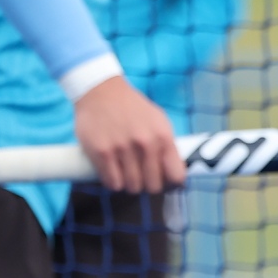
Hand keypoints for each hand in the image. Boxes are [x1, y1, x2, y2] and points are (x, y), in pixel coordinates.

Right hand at [73, 77, 183, 192]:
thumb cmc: (132, 107)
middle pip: (153, 186)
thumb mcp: (158, 120)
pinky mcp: (101, 153)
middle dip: (147, 185)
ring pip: (132, 187)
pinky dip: (113, 182)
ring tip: (125, 174)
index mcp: (162, 136)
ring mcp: (122, 149)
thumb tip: (174, 175)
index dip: (171, 184)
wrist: (100, 90)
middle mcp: (144, 143)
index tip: (164, 182)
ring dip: (129, 184)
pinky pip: (112, 183)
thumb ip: (167, 146)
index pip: (176, 176)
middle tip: (141, 177)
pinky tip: (112, 173)